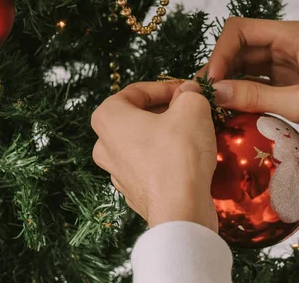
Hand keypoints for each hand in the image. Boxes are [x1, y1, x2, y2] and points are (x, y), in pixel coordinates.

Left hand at [91, 81, 218, 230]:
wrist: (180, 211)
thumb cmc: (179, 154)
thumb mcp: (192, 108)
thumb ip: (190, 93)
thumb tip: (190, 91)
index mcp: (108, 118)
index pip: (136, 91)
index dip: (166, 87)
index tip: (188, 90)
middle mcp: (104, 145)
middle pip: (137, 117)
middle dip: (166, 110)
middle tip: (192, 109)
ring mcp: (117, 172)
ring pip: (144, 142)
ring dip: (167, 134)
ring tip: (194, 133)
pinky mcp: (134, 193)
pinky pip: (150, 165)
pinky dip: (167, 158)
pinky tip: (189, 159)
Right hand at [205, 17, 298, 184]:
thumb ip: (255, 95)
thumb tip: (214, 91)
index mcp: (294, 36)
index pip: (241, 30)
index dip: (220, 52)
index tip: (211, 82)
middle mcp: (288, 46)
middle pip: (240, 47)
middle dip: (220, 68)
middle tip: (204, 96)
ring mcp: (288, 67)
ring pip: (246, 67)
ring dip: (229, 82)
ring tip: (212, 106)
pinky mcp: (290, 86)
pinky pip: (257, 85)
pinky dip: (243, 95)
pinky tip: (230, 110)